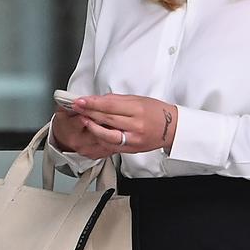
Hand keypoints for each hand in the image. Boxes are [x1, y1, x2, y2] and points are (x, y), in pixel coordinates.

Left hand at [57, 94, 177, 155]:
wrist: (172, 128)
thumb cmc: (157, 112)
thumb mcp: (139, 100)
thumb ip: (118, 101)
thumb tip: (98, 100)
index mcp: (138, 109)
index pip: (110, 106)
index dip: (92, 103)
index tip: (80, 100)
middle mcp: (136, 125)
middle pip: (106, 119)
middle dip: (89, 112)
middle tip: (77, 107)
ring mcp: (134, 139)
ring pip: (107, 135)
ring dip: (92, 127)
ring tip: (84, 120)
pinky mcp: (132, 149)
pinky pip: (112, 145)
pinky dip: (101, 139)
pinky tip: (95, 132)